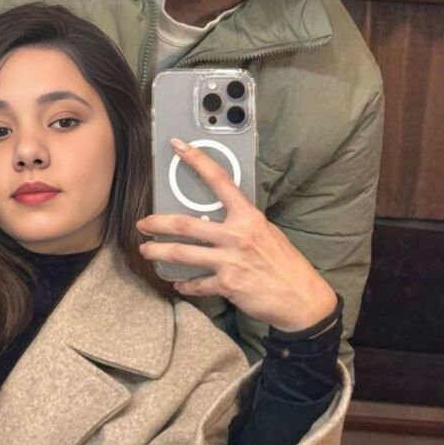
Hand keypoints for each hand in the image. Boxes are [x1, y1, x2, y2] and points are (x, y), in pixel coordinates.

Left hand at [137, 138, 336, 331]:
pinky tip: (179, 283)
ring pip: (183, 254)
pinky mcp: (227, 284)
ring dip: (159, 253)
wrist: (302, 298)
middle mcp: (236, 235)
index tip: (178, 146)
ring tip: (146, 251)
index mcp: (248, 216)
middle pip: (186, 224)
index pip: (219, 180)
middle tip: (142, 223)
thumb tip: (218, 218)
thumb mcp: (266, 232)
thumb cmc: (286, 263)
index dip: (197, 160)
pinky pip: (197, 284)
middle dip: (158, 223)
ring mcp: (230, 260)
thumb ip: (241, 224)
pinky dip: (185, 284)